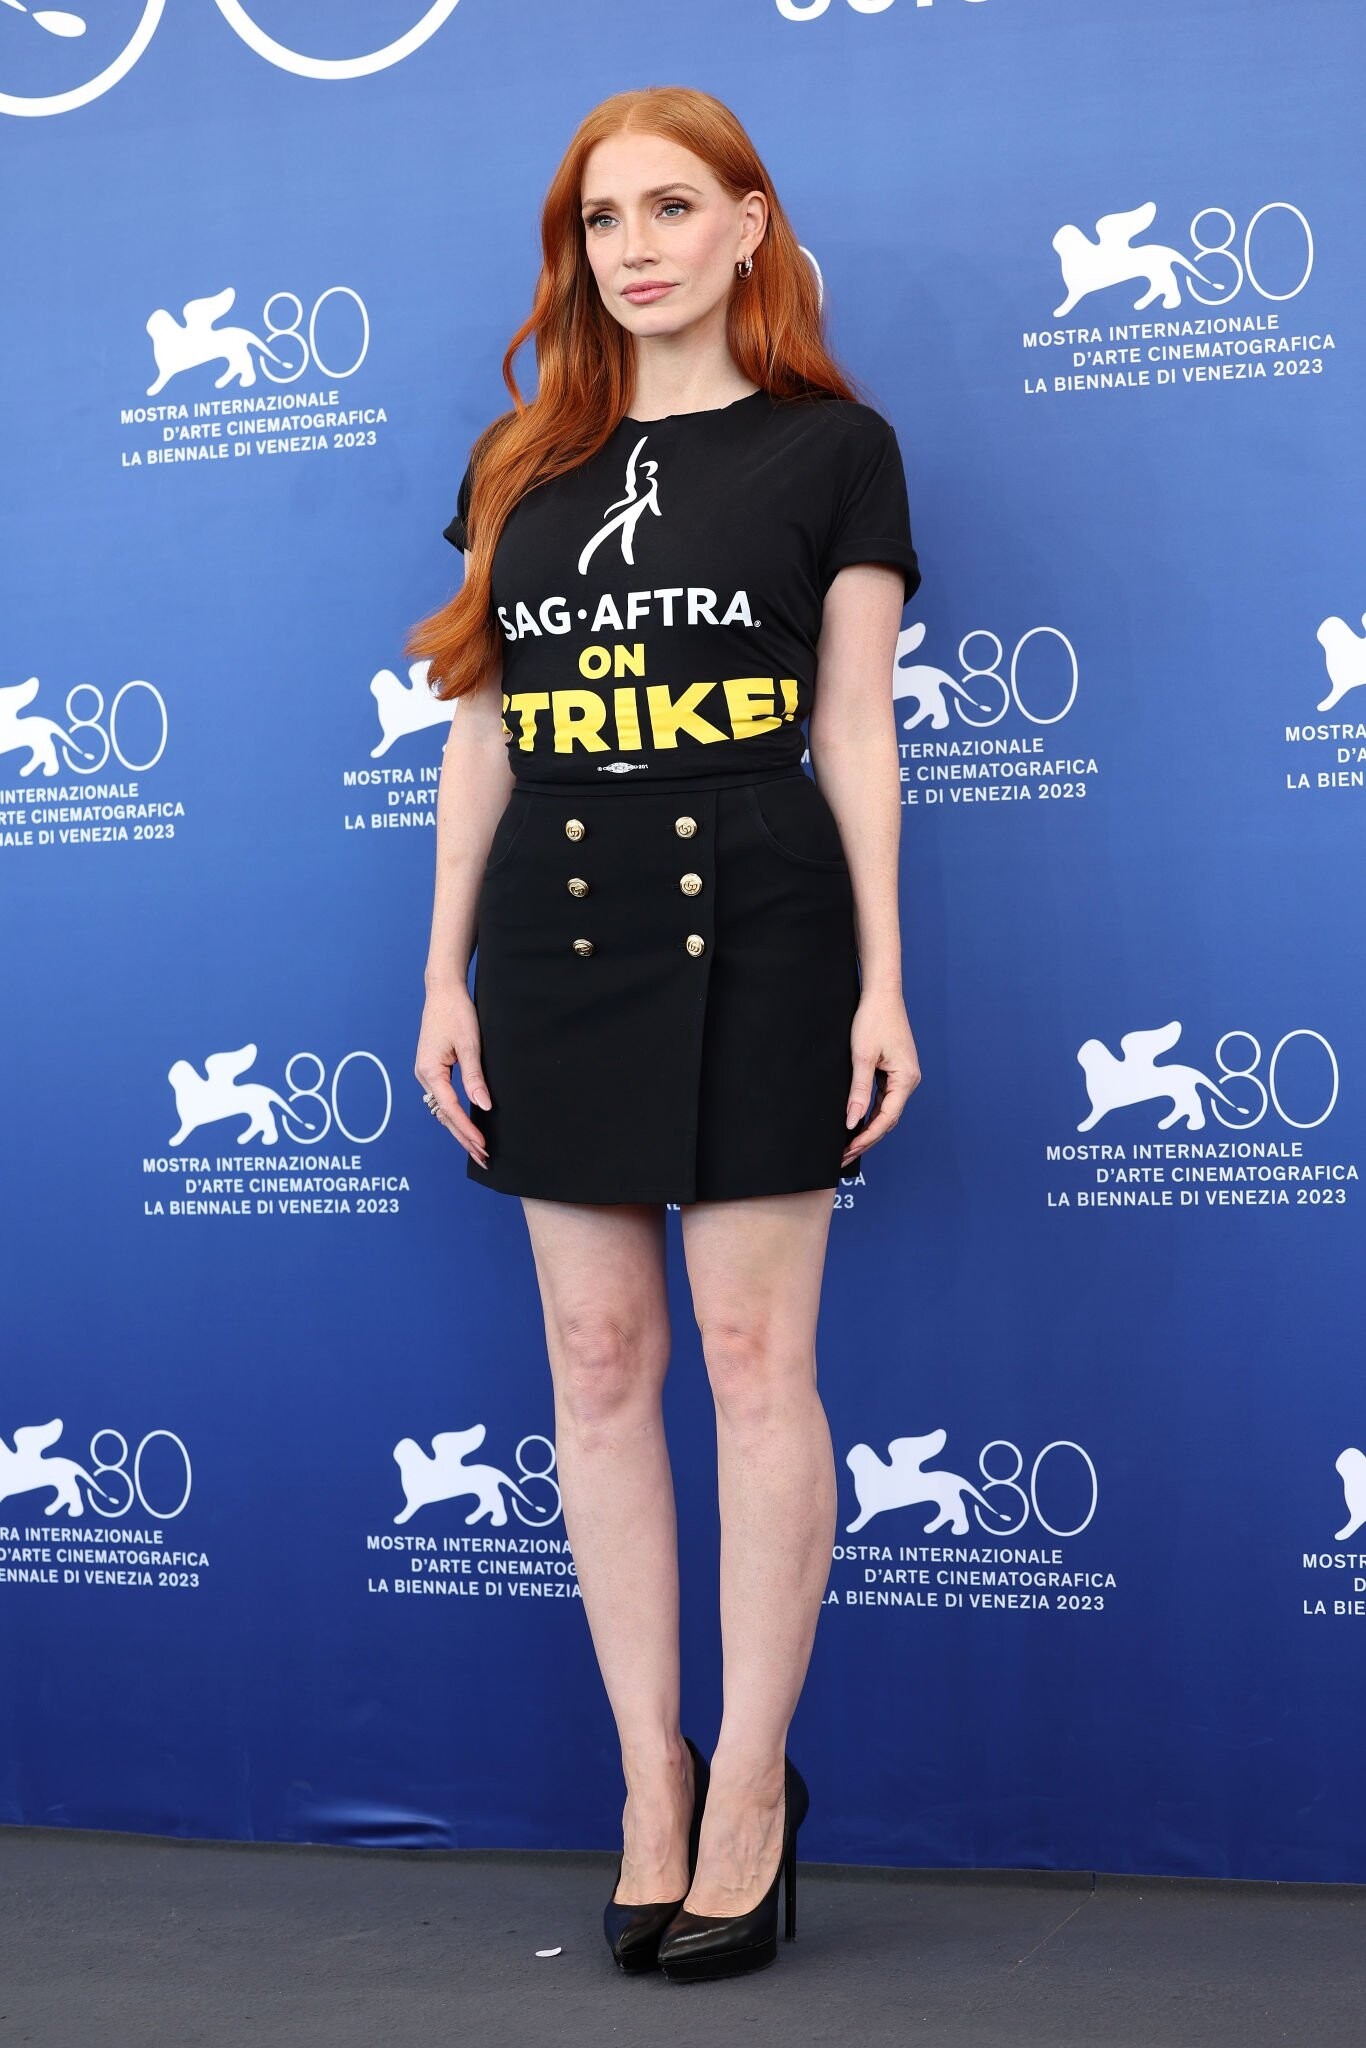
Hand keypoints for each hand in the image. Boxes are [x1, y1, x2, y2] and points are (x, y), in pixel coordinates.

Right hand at [415, 983, 490, 1167]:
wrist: (443, 991)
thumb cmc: (456, 1013)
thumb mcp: (469, 1045)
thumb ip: (475, 1077)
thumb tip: (483, 1106)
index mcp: (429, 1071)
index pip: (450, 1109)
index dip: (467, 1130)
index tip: (483, 1146)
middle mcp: (424, 1076)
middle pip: (444, 1116)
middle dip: (464, 1138)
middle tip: (484, 1159)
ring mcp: (426, 1074)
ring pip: (443, 1110)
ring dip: (460, 1129)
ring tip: (478, 1149)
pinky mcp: (433, 1070)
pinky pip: (443, 1099)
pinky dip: (455, 1115)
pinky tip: (468, 1125)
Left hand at [841, 990, 920, 1170]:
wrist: (881, 993)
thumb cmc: (873, 1020)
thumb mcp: (862, 1057)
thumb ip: (858, 1091)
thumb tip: (852, 1122)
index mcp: (906, 1079)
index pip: (887, 1118)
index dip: (867, 1137)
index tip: (848, 1150)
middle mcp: (908, 1080)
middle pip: (887, 1119)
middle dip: (866, 1138)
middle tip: (843, 1155)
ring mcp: (903, 1076)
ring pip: (885, 1110)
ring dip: (867, 1128)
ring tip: (846, 1145)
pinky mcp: (894, 1070)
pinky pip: (883, 1098)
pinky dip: (870, 1112)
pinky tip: (855, 1123)